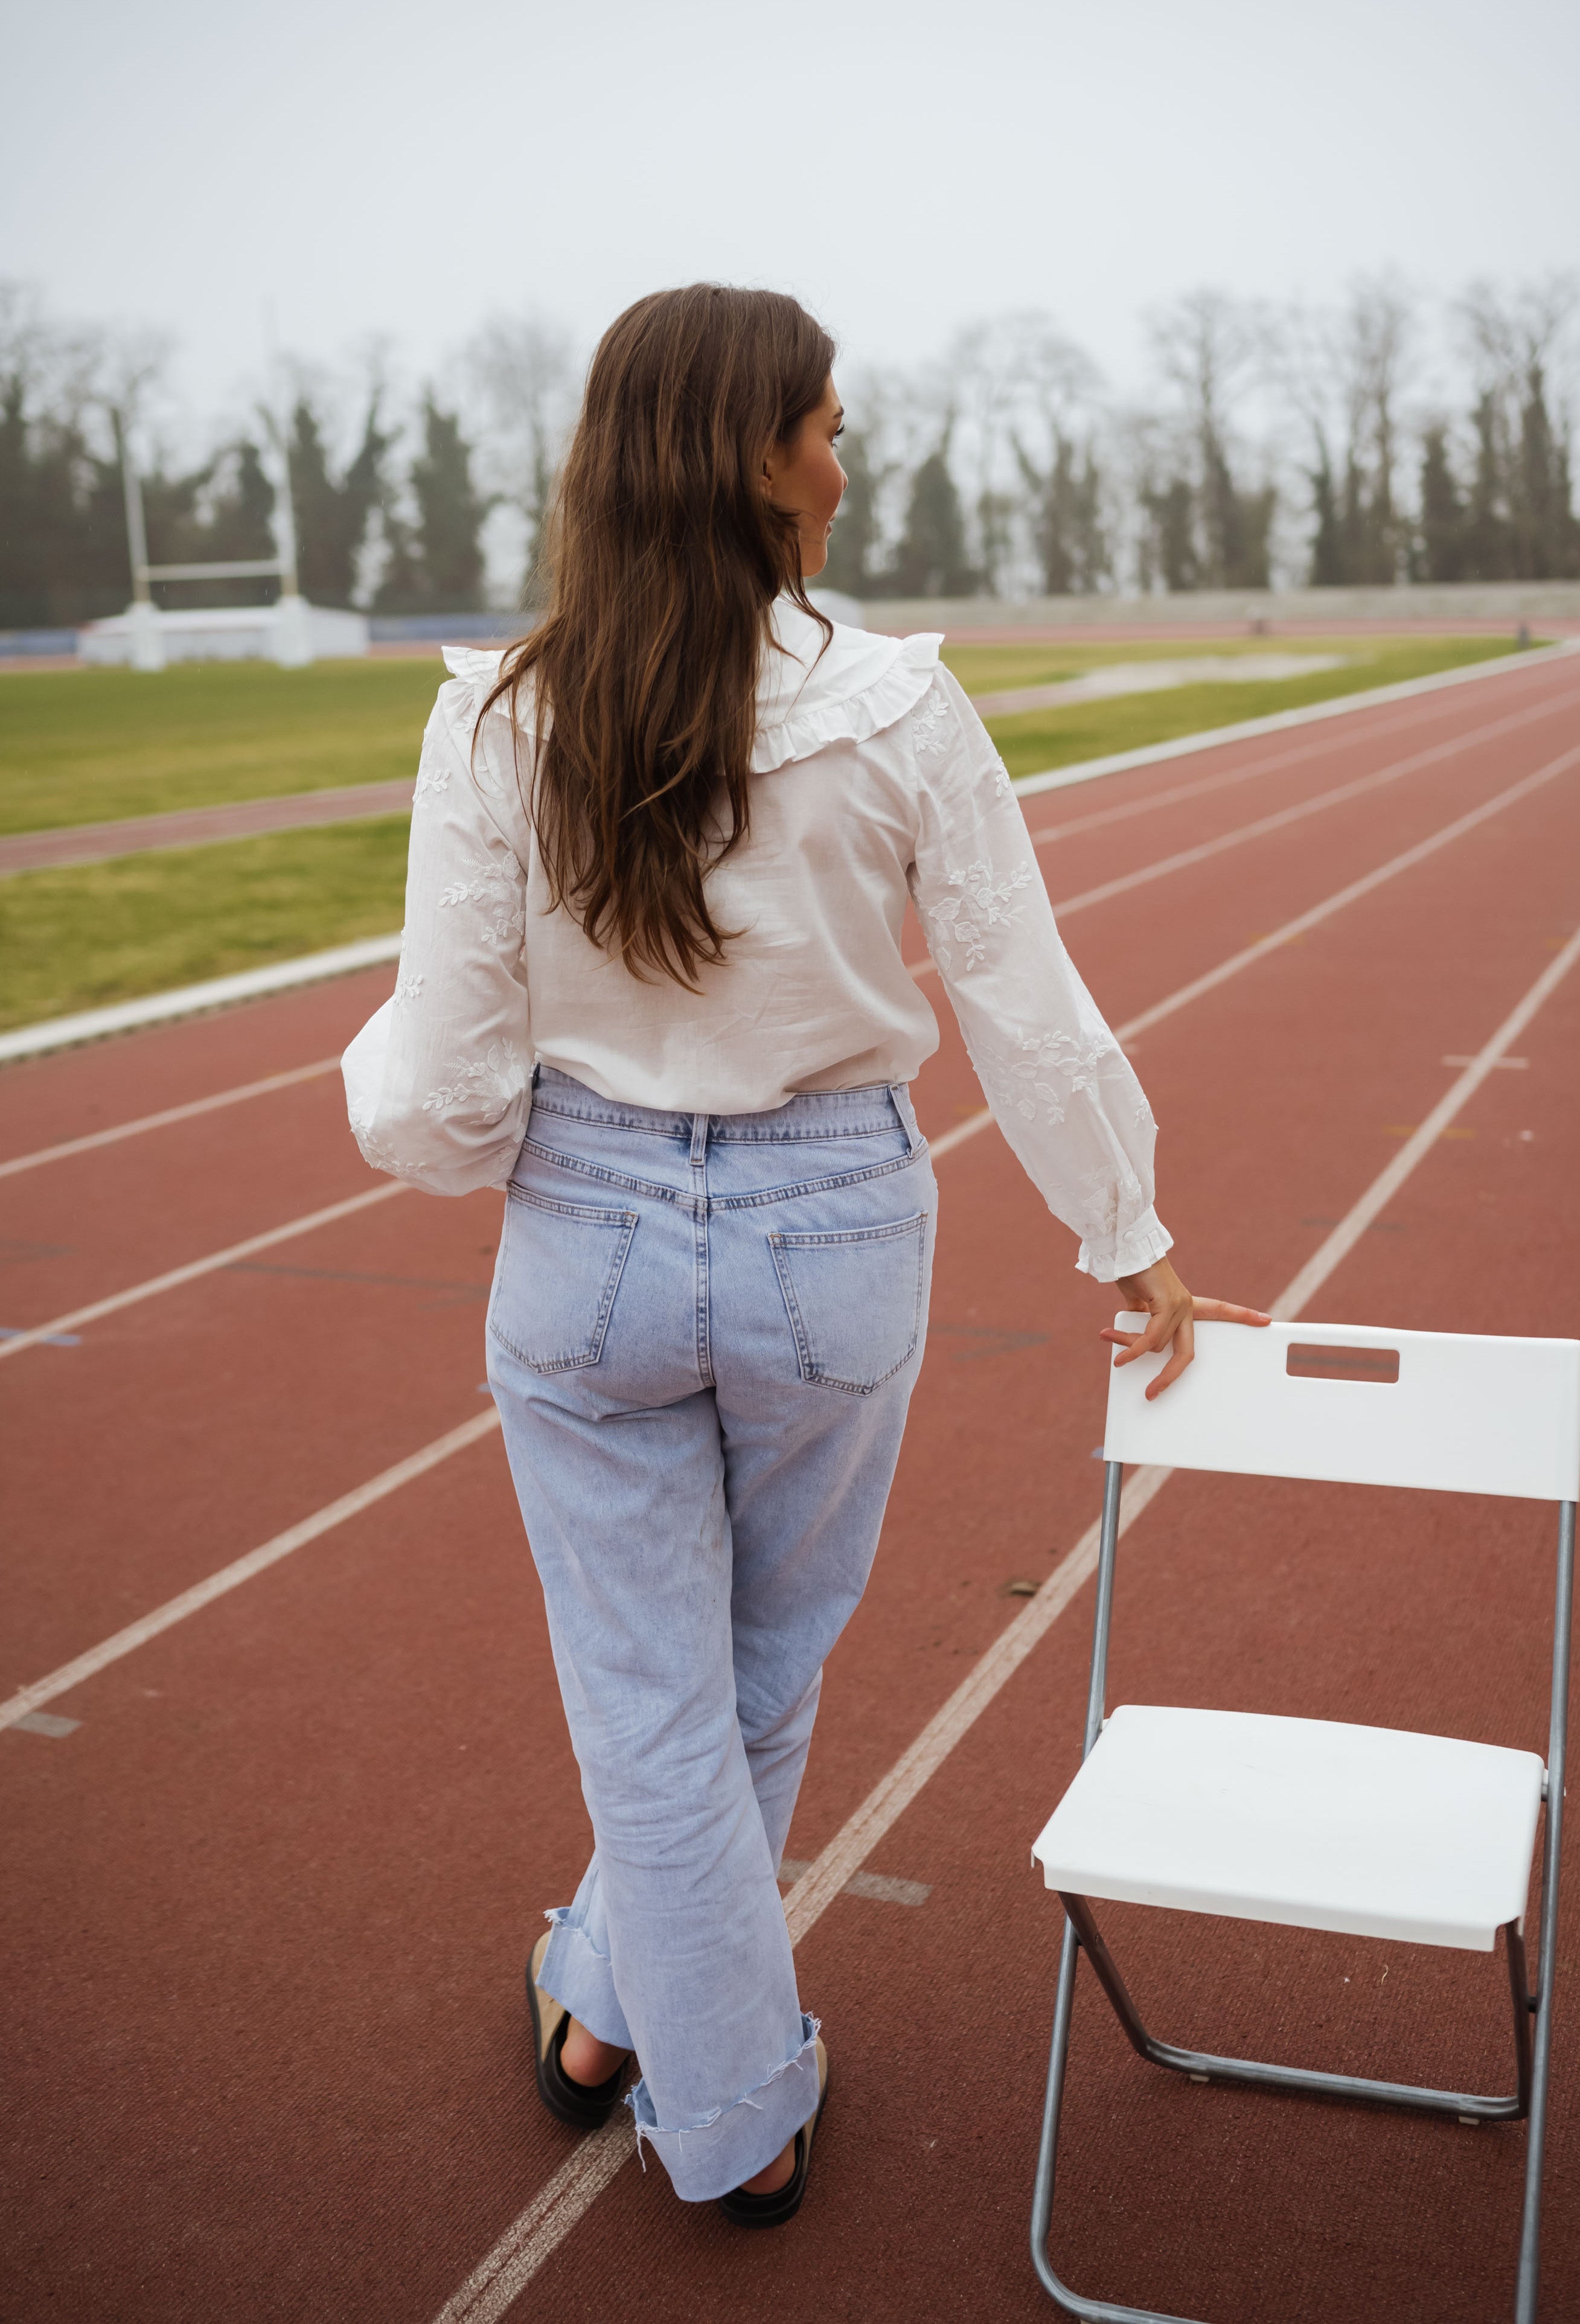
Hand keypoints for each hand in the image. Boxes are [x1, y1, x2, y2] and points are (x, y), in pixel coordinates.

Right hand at [1101, 1257, 1270, 1398]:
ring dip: (1132, 1349)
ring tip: (1111, 1344)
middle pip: (1187, 1352)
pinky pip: (1151, 1340)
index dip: (1243, 1316)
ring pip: (1159, 1347)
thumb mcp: (1140, 1302)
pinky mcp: (1167, 1305)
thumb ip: (1143, 1320)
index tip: (1266, 1320)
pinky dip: (1133, 1350)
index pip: (1221, 1309)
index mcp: (1185, 1303)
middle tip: (1153, 1392)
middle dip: (1170, 1376)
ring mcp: (1179, 1306)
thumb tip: (1132, 1339)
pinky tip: (1121, 1357)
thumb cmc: (1131, 1272)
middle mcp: (1186, 1305)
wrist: (1125, 1249)